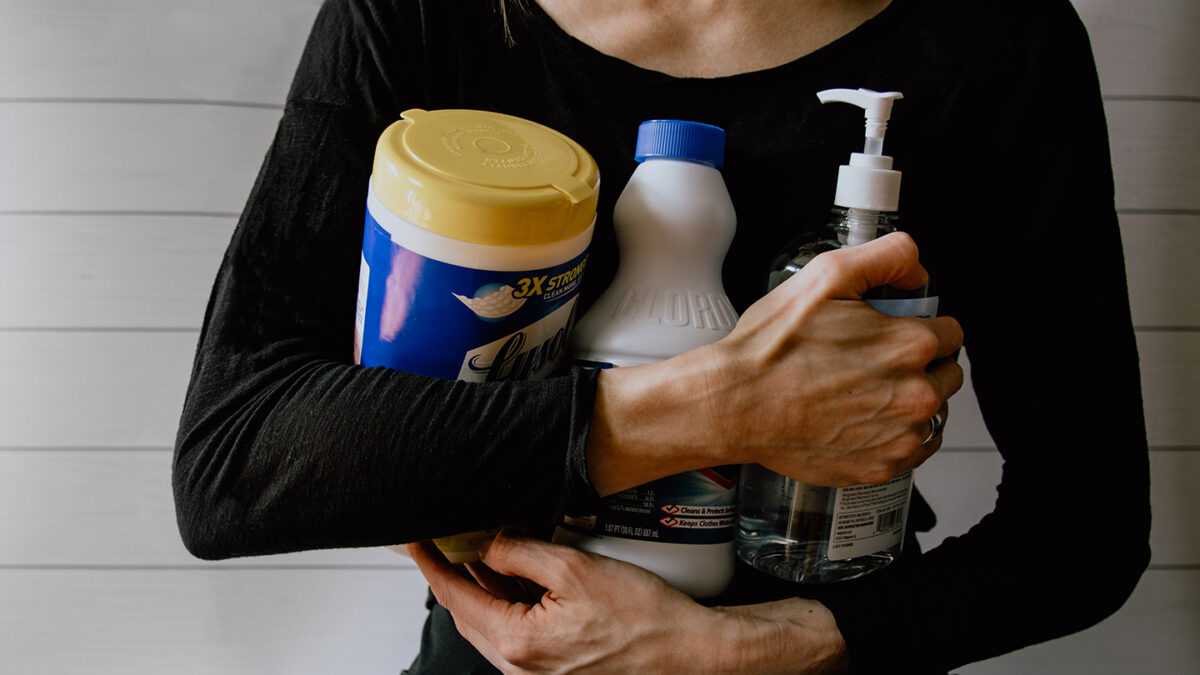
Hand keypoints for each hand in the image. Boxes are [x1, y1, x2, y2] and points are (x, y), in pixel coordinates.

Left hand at [407, 530, 846, 673]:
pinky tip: (518, 577)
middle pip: (468, 613)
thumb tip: (487, 544)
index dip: (431, 564)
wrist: (688, 653)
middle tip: (447, 538)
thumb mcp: (575, 569)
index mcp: (517, 642)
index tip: (413, 540)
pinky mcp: (555, 669)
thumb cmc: (644, 617)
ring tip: (483, 549)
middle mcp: (520, 667)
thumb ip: (521, 553)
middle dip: (454, 574)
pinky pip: (516, 632)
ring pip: (491, 623)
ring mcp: (537, 672)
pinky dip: (508, 602)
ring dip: (482, 588)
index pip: (455, 596)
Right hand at [586, 232, 963, 492]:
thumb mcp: (827, 275)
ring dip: (909, 401)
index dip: (921, 326)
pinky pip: (912, 450)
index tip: (892, 332)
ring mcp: (900, 437)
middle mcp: (916, 395)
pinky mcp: (880, 468)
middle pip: (947, 374)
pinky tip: (861, 421)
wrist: (735, 404)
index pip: (951, 332)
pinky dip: (895, 436)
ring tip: (862, 393)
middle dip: (920, 365)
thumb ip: (887, 256)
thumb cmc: (772, 347)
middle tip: (872, 362)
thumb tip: (918, 269)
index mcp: (911, 345)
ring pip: (932, 414)